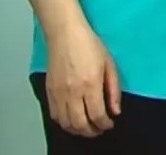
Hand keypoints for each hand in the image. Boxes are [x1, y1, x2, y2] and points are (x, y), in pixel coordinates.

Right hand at [44, 20, 121, 136]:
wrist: (65, 34)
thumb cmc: (89, 45)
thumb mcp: (109, 64)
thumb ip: (113, 90)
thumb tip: (115, 111)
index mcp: (90, 84)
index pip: (97, 115)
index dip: (105, 124)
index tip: (110, 123)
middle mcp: (72, 92)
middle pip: (81, 124)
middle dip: (92, 131)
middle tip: (100, 128)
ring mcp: (59, 93)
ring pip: (66, 123)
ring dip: (78, 130)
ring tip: (87, 126)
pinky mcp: (49, 92)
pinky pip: (55, 116)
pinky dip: (65, 123)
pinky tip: (73, 119)